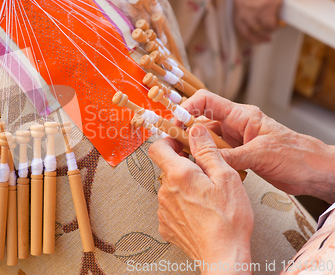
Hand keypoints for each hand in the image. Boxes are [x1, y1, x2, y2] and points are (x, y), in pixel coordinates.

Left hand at [149, 124, 253, 273]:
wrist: (223, 256)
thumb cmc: (228, 219)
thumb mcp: (225, 177)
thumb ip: (207, 151)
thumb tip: (195, 131)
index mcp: (178, 174)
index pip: (158, 147)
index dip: (169, 141)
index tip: (183, 143)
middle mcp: (165, 190)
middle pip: (167, 168)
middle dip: (183, 165)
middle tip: (205, 171)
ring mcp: (163, 209)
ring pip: (170, 187)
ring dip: (184, 186)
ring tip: (207, 196)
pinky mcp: (166, 225)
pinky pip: (171, 206)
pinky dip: (182, 204)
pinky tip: (200, 211)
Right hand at [180, 90, 334, 202]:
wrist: (316, 172)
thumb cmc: (298, 156)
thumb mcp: (261, 155)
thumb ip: (230, 156)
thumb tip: (203, 157)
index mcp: (241, 116)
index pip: (207, 101)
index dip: (187, 108)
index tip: (175, 122)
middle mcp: (236, 126)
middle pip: (202, 122)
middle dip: (186, 132)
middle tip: (172, 145)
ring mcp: (236, 141)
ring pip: (207, 141)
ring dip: (195, 148)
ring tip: (183, 160)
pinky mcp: (239, 156)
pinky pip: (216, 155)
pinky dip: (206, 160)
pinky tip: (201, 169)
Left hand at [234, 0, 291, 42]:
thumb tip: (254, 4)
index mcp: (237, 5)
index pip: (238, 25)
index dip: (246, 33)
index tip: (252, 36)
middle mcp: (244, 12)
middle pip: (248, 32)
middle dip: (257, 38)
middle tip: (266, 40)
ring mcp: (255, 13)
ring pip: (262, 30)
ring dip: (269, 31)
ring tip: (275, 29)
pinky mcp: (267, 12)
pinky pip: (272, 25)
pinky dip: (277, 26)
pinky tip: (281, 23)